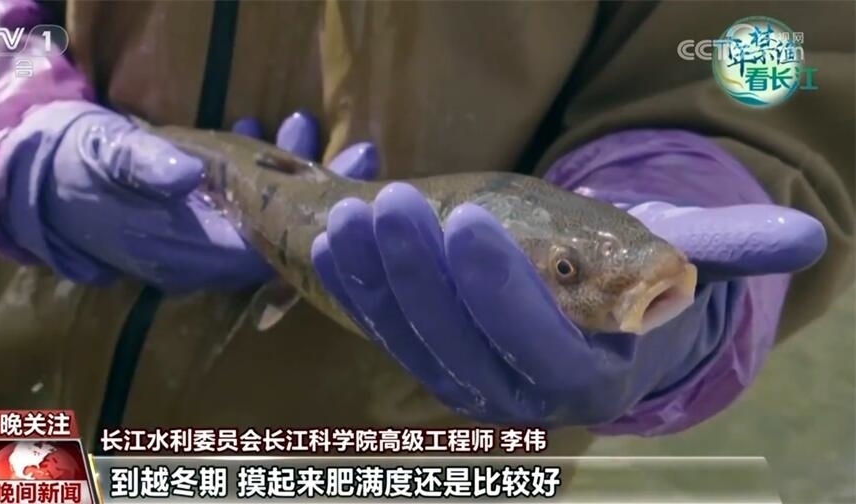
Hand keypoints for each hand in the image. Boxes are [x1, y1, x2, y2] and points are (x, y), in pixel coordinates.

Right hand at [4, 102, 376, 292]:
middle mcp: (204, 258)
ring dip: (293, 174)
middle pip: (281, 235)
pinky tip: (269, 130)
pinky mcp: (199, 221)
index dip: (314, 218)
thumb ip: (144, 167)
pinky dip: (262, 171)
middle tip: (362, 152)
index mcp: (186, 251)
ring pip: (266, 217)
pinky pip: (243, 203)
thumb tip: (185, 175)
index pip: (270, 249)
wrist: (40, 179)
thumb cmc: (77, 166)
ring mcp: (203, 241)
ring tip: (308, 125)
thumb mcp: (106, 158)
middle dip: (320, 193)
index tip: (353, 182)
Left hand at [310, 129, 825, 431]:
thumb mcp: (680, 261)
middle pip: (461, 343)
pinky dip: (358, 290)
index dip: (502, 289)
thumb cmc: (635, 281)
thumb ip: (724, 251)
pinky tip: (337, 243)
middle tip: (394, 204)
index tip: (470, 218)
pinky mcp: (427, 358)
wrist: (587, 305)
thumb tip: (802, 239)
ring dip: (376, 281)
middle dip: (422, 276)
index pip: (539, 341)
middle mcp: (519, 393)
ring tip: (353, 219)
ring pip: (412, 341)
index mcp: (588, 377)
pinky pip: (385, 332)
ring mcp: (465, 381)